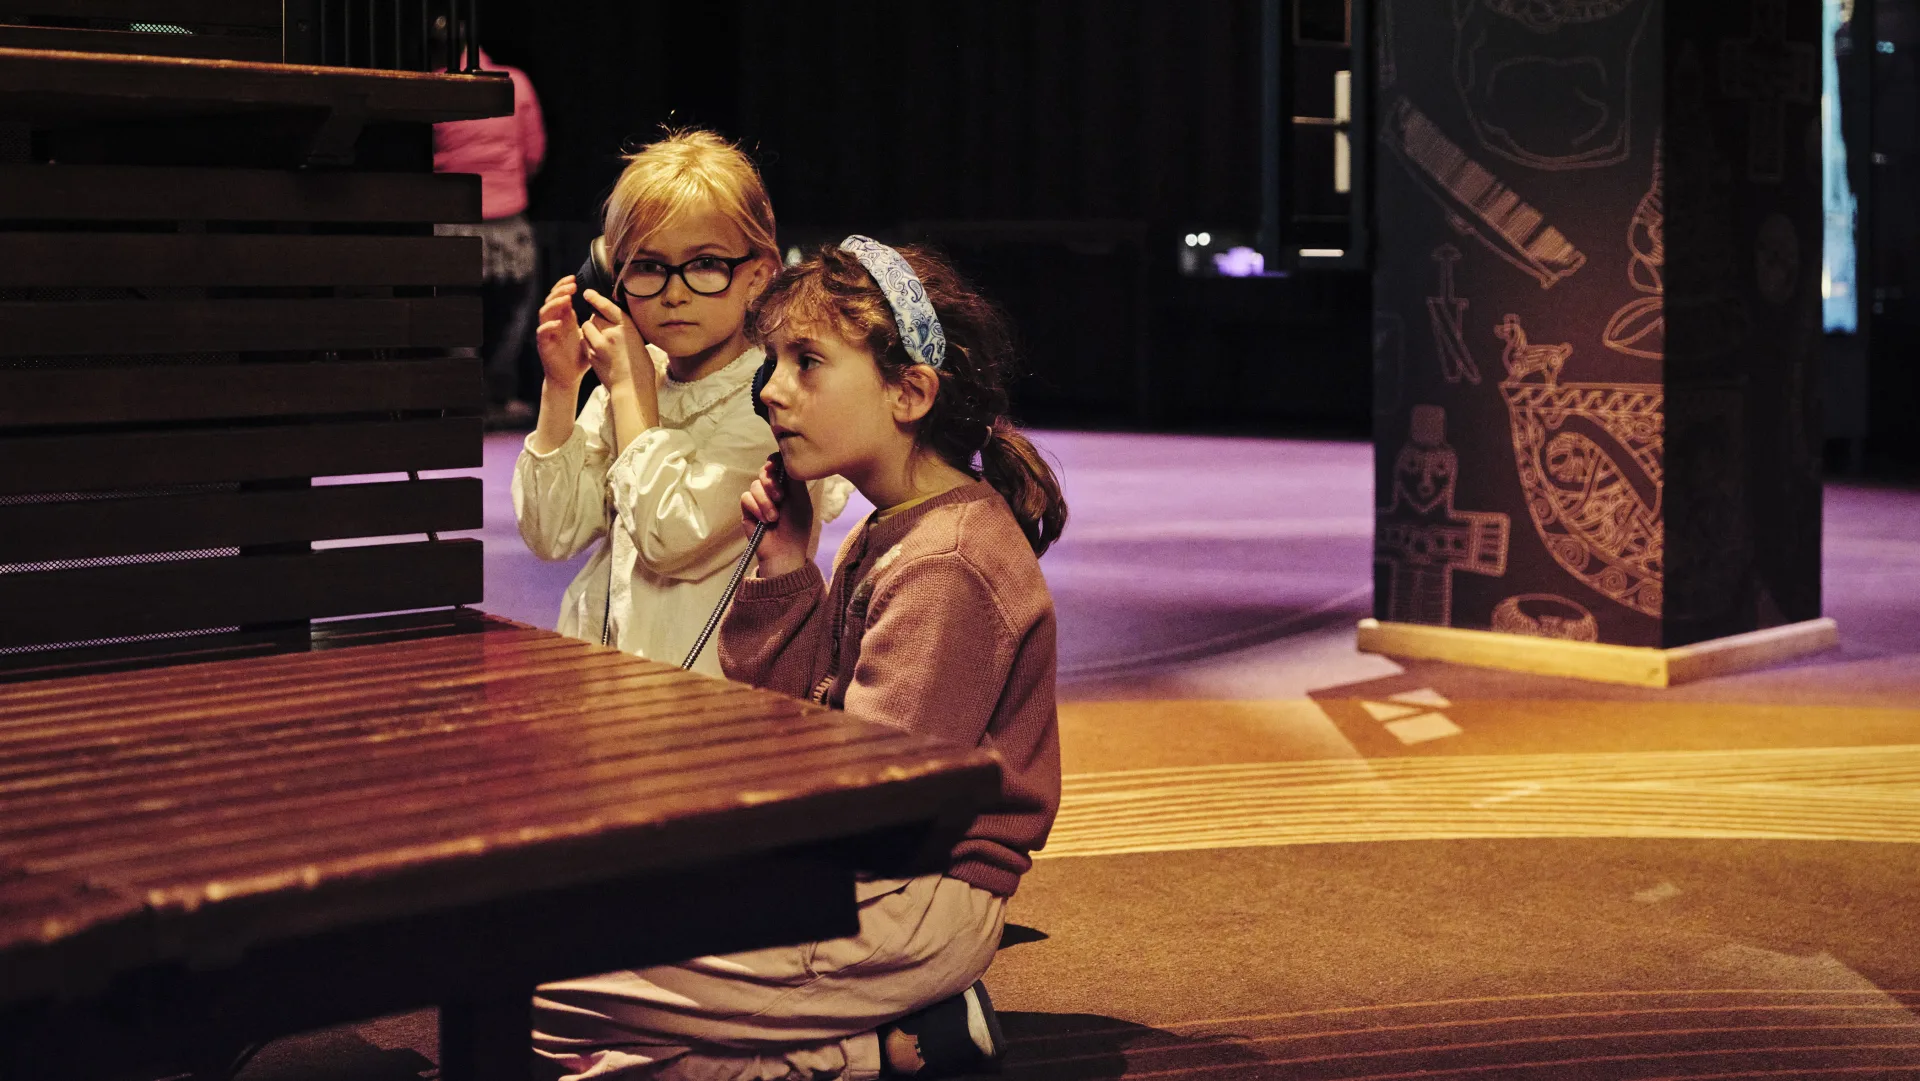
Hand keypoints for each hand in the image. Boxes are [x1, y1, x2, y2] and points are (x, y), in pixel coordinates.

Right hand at [534, 276, 589, 386]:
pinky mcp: (544, 345)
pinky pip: (542, 332)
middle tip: (572, 285)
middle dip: (560, 291)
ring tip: (566, 299)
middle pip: (551, 300)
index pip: (560, 296)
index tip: (574, 278)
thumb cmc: (579, 357)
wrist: (570, 377)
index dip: (564, 286)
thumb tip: (603, 308)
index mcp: (564, 318)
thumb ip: (591, 322)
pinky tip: (559, 323)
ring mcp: (547, 333)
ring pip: (544, 313)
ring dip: (554, 304)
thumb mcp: (588, 336)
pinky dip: (549, 326)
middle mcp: (553, 322)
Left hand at [578, 287, 647, 391]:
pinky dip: (587, 342)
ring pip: (586, 328)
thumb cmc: (640, 367)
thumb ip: (623, 329)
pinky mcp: (591, 355)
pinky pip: (584, 341)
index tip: (588, 293)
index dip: (596, 298)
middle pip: (594, 317)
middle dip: (596, 319)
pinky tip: (596, 349)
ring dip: (590, 330)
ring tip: (599, 340)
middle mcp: (611, 333)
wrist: (632, 388)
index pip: (607, 307)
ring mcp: (599, 344)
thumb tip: (610, 320)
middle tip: (604, 329)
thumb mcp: (637, 341)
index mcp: (626, 327)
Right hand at [740, 455, 811, 577]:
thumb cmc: (797, 526)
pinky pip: (746, 498)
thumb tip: (785, 457)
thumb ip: (793, 478)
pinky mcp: (748, 509)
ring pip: (755, 485)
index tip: (775, 466)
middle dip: (771, 482)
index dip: (775, 461)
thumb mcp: (800, 499)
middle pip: (764, 470)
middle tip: (780, 497)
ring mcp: (759, 499)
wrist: (784, 550)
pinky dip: (757, 508)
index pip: (778, 464)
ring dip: (766, 502)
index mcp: (787, 485)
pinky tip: (765, 521)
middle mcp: (772, 490)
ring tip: (774, 518)